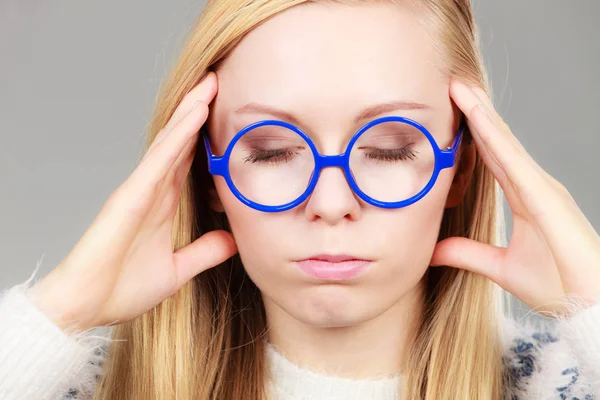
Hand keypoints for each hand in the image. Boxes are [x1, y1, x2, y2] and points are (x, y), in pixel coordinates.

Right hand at [27, 72, 237, 331]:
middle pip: (180, 143)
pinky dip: (178, 136)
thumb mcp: (176, 270)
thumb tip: (232, 240)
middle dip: (198, 112)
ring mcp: (140, 190)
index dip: (205, 137)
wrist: (87, 307)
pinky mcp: (130, 196)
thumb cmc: (122, 289)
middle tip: (218, 82)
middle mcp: (153, 190)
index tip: (226, 115)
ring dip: (190, 112)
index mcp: (163, 204)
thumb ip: (204, 252)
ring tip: (209, 85)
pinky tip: (194, 114)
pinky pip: (159, 160)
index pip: (189, 162)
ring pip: (170, 142)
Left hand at [430, 78, 599, 317]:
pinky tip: (476, 115)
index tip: (450, 111)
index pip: (492, 157)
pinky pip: (513, 159)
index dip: (473, 133)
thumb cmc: (557, 284)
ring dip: (480, 114)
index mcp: (524, 197)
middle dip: (475, 112)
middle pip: (498, 141)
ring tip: (458, 88)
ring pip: (504, 142)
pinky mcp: (546, 195)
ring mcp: (541, 187)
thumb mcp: (500, 267)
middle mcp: (533, 185)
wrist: (589, 305)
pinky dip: (493, 135)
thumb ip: (468, 253)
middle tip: (451, 85)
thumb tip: (433, 250)